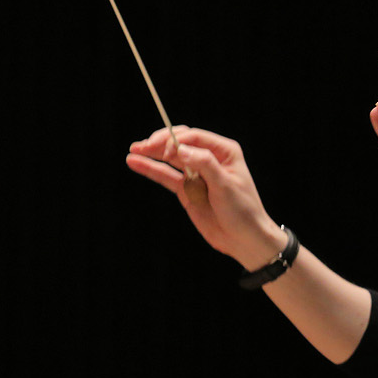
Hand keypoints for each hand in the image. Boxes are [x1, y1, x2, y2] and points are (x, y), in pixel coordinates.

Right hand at [126, 126, 286, 268]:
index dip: (177, 140)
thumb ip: (205, 164)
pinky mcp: (187, 189)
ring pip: (170, 158)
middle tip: (142, 146)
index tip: (164, 151)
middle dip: (160, 142)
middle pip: (180, 143)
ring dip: (152, 153)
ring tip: (133, 149)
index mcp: (225, 151)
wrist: (244, 240)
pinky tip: (135, 162)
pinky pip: (166, 176)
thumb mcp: (226, 186)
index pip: (195, 137)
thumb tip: (181, 148)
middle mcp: (209, 158)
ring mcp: (196, 174)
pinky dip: (151, 169)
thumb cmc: (243, 211)